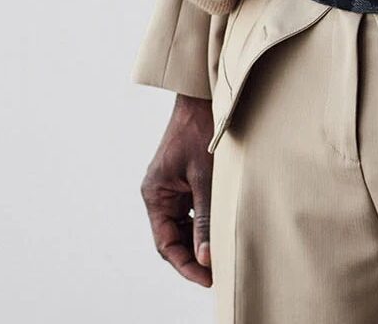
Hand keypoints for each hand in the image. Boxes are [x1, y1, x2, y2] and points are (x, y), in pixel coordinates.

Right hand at [140, 93, 214, 287]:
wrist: (204, 98)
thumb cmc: (201, 131)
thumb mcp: (204, 178)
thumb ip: (205, 217)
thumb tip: (206, 256)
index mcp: (155, 194)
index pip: (166, 243)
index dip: (185, 264)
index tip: (207, 278)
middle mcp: (160, 194)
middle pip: (173, 238)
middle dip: (193, 256)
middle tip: (217, 273)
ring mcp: (172, 188)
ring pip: (184, 227)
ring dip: (200, 240)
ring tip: (221, 256)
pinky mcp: (185, 181)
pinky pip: (192, 211)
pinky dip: (205, 223)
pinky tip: (221, 230)